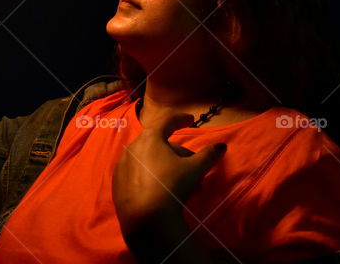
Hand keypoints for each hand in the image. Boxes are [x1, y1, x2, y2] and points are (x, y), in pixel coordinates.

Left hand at [112, 112, 226, 238]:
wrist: (146, 220)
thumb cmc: (171, 186)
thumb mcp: (195, 170)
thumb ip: (209, 155)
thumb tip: (221, 146)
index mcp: (149, 138)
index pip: (166, 122)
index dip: (180, 119)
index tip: (190, 120)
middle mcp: (132, 148)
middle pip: (158, 144)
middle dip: (177, 152)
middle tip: (192, 163)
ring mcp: (122, 167)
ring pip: (148, 161)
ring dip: (165, 166)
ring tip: (182, 183)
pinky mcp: (118, 185)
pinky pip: (137, 175)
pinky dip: (150, 177)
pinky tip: (162, 190)